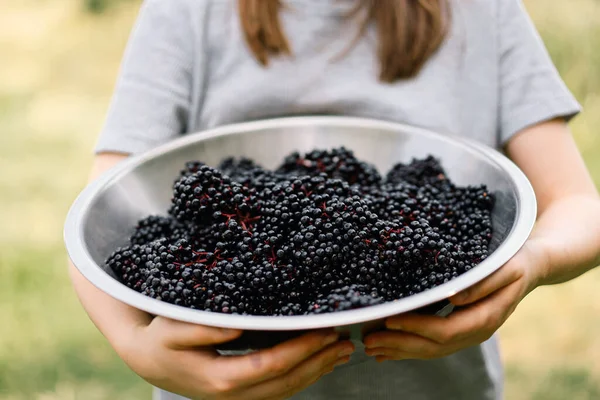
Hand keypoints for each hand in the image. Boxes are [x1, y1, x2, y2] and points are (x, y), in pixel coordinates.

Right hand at [119, 317, 354, 399]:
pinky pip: (277, 391)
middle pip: (287, 381)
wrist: (145, 358)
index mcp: (221, 378)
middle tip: (346, 342)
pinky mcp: (239, 394)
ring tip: (342, 353)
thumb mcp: (173, 328)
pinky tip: (317, 365)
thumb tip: (238, 325)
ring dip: (316, 371)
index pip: (273, 364)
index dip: (302, 348)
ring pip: (286, 390)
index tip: (325, 331)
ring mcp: (237, 398)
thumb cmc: (160, 338)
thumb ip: (203, 327)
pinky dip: (301, 378)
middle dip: (319, 361)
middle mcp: (233, 394)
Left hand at [363, 242, 545, 361]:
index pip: (445, 330)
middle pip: (433, 346)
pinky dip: (408, 348)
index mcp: (485, 318)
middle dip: (399, 344)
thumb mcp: (505, 266)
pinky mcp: (460, 329)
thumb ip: (482, 283)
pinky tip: (387, 350)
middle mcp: (475, 332)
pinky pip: (432, 345)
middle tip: (368, 341)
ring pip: (430, 350)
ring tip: (370, 348)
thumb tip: (455, 297)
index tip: (389, 321)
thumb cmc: (515, 261)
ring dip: (399, 350)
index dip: (416, 328)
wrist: (532, 267)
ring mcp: (468, 334)